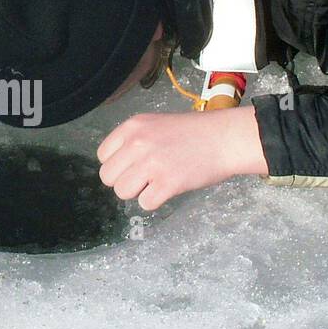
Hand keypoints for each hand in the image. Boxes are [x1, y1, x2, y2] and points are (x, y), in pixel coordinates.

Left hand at [97, 107, 268, 209]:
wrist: (224, 138)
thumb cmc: (193, 132)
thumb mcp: (156, 124)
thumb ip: (133, 141)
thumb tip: (117, 167)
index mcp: (132, 127)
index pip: (102, 155)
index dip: (117, 165)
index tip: (133, 165)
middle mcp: (137, 143)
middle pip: (108, 177)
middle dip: (124, 181)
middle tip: (145, 177)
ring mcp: (151, 163)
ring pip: (122, 192)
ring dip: (138, 192)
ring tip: (156, 182)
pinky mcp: (167, 183)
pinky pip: (145, 204)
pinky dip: (156, 201)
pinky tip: (169, 188)